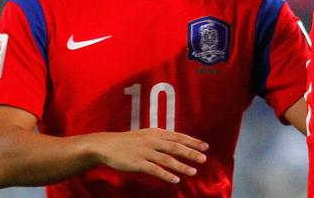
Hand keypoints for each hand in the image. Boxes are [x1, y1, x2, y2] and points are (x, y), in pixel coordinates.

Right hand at [92, 128, 208, 183]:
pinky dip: (166, 175)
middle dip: (191, 153)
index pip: (179, 137)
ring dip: (181, 166)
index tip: (205, 146)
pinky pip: (154, 169)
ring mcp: (145, 152)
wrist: (108, 145)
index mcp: (157, 133)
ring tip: (193, 172)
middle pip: (175, 147)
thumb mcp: (147, 135)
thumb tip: (179, 143)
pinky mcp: (137, 163)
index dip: (193, 141)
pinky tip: (175, 180)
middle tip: (204, 158)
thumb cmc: (130, 141)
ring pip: (167, 159)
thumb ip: (162, 138)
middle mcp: (153, 141)